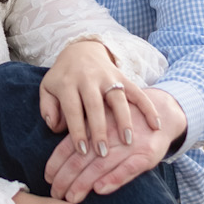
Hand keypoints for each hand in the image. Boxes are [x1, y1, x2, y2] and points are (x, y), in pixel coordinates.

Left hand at [38, 39, 161, 157]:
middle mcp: (88, 78)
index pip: (72, 108)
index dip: (77, 130)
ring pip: (117, 97)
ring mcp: (107, 76)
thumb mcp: (48, 89)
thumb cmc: (63, 78)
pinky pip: (137, 91)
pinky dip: (147, 107)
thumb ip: (48, 108)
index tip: (82, 151)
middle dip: (100, 129)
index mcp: (68, 83)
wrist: (81, 50)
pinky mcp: (122, 76)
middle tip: (103, 153)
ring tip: (128, 141)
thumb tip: (54, 126)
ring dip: (124, 119)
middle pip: (95, 105)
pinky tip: (155, 124)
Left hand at [45, 87, 187, 203]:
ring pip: (102, 163)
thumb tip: (60, 153)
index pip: (70, 144)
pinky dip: (114, 178)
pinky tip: (101, 188)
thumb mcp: (103, 117)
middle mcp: (109, 131)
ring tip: (72, 197)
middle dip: (66, 177)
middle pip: (82, 156)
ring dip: (84, 182)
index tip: (48, 178)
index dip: (57, 162)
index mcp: (95, 121)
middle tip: (56, 194)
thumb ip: (82, 132)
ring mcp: (129, 143)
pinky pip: (129, 168)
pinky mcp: (147, 153)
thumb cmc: (125, 119)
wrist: (164, 110)